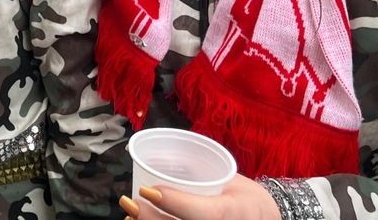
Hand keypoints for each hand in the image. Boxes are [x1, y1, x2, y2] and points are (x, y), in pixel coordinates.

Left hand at [118, 175, 282, 219]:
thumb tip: (155, 163)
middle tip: (129, 202)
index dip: (173, 202)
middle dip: (150, 218)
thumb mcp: (232, 183)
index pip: (201, 212)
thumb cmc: (248, 199)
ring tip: (130, 216)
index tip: (146, 189)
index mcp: (233, 211)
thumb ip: (199, 178)